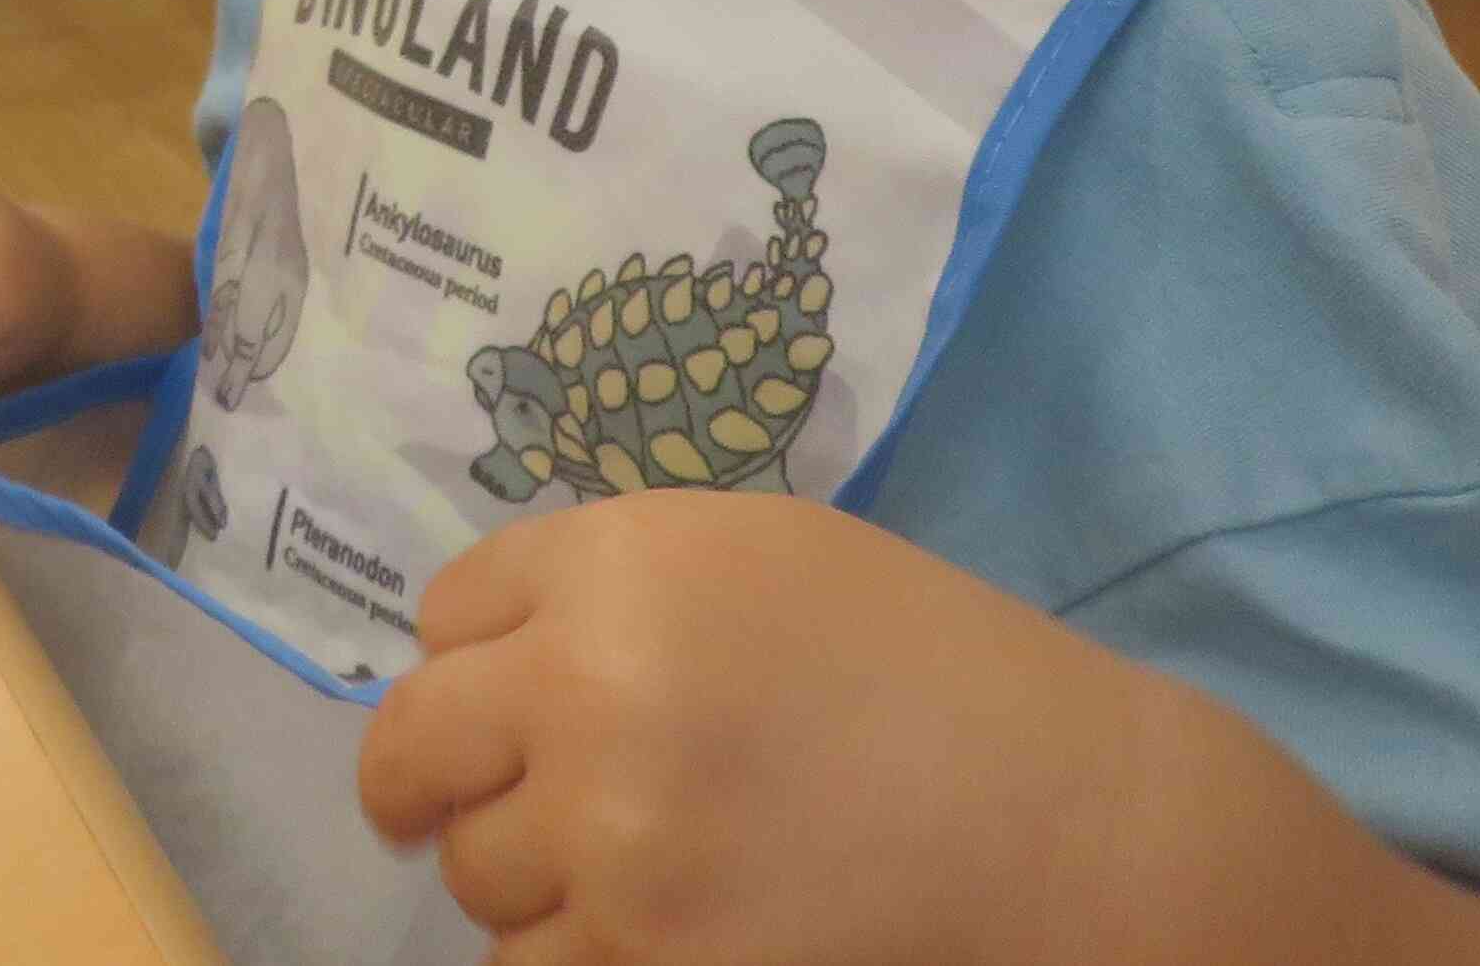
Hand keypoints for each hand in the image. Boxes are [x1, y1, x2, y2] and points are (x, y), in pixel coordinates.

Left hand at [356, 493, 1374, 965]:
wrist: (1066, 822)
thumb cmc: (926, 669)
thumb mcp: (758, 554)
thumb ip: (609, 582)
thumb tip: (481, 648)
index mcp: (614, 564)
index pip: (444, 614)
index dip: (468, 655)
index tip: (494, 689)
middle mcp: (586, 688)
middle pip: (413, 745)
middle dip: (419, 777)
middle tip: (425, 802)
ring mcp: (612, 837)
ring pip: (472, 873)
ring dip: (515, 875)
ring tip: (609, 867)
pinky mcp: (652, 957)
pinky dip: (563, 955)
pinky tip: (629, 931)